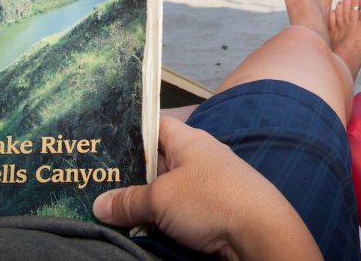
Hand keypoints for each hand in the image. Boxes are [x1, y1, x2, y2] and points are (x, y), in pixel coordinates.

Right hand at [94, 117, 320, 259]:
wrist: (262, 233)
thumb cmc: (210, 201)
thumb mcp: (160, 199)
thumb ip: (128, 201)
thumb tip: (99, 205)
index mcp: (188, 140)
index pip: (154, 125)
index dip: (130, 132)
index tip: (103, 145)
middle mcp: (201, 157)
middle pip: (158, 161)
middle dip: (131, 176)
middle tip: (98, 187)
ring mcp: (211, 185)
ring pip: (169, 190)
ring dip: (148, 202)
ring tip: (114, 212)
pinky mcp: (218, 210)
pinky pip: (183, 211)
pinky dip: (166, 219)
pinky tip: (147, 228)